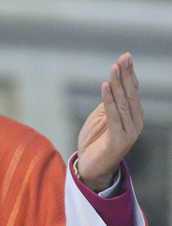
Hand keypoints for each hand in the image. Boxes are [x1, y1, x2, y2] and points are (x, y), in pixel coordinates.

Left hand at [77, 52, 142, 191]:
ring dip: (118, 84)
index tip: (125, 57)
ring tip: (113, 69)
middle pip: (131, 94)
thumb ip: (108, 103)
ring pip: (123, 103)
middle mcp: (135, 123)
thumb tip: (111, 84)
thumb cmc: (95, 142)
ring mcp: (129, 132)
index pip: (133, 91)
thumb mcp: (100, 118)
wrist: (90, 168)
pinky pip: (113, 116)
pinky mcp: (119, 140)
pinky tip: (105, 87)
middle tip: (124, 58)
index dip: (129, 74)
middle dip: (127, 75)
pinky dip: (109, 100)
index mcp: (132, 116)